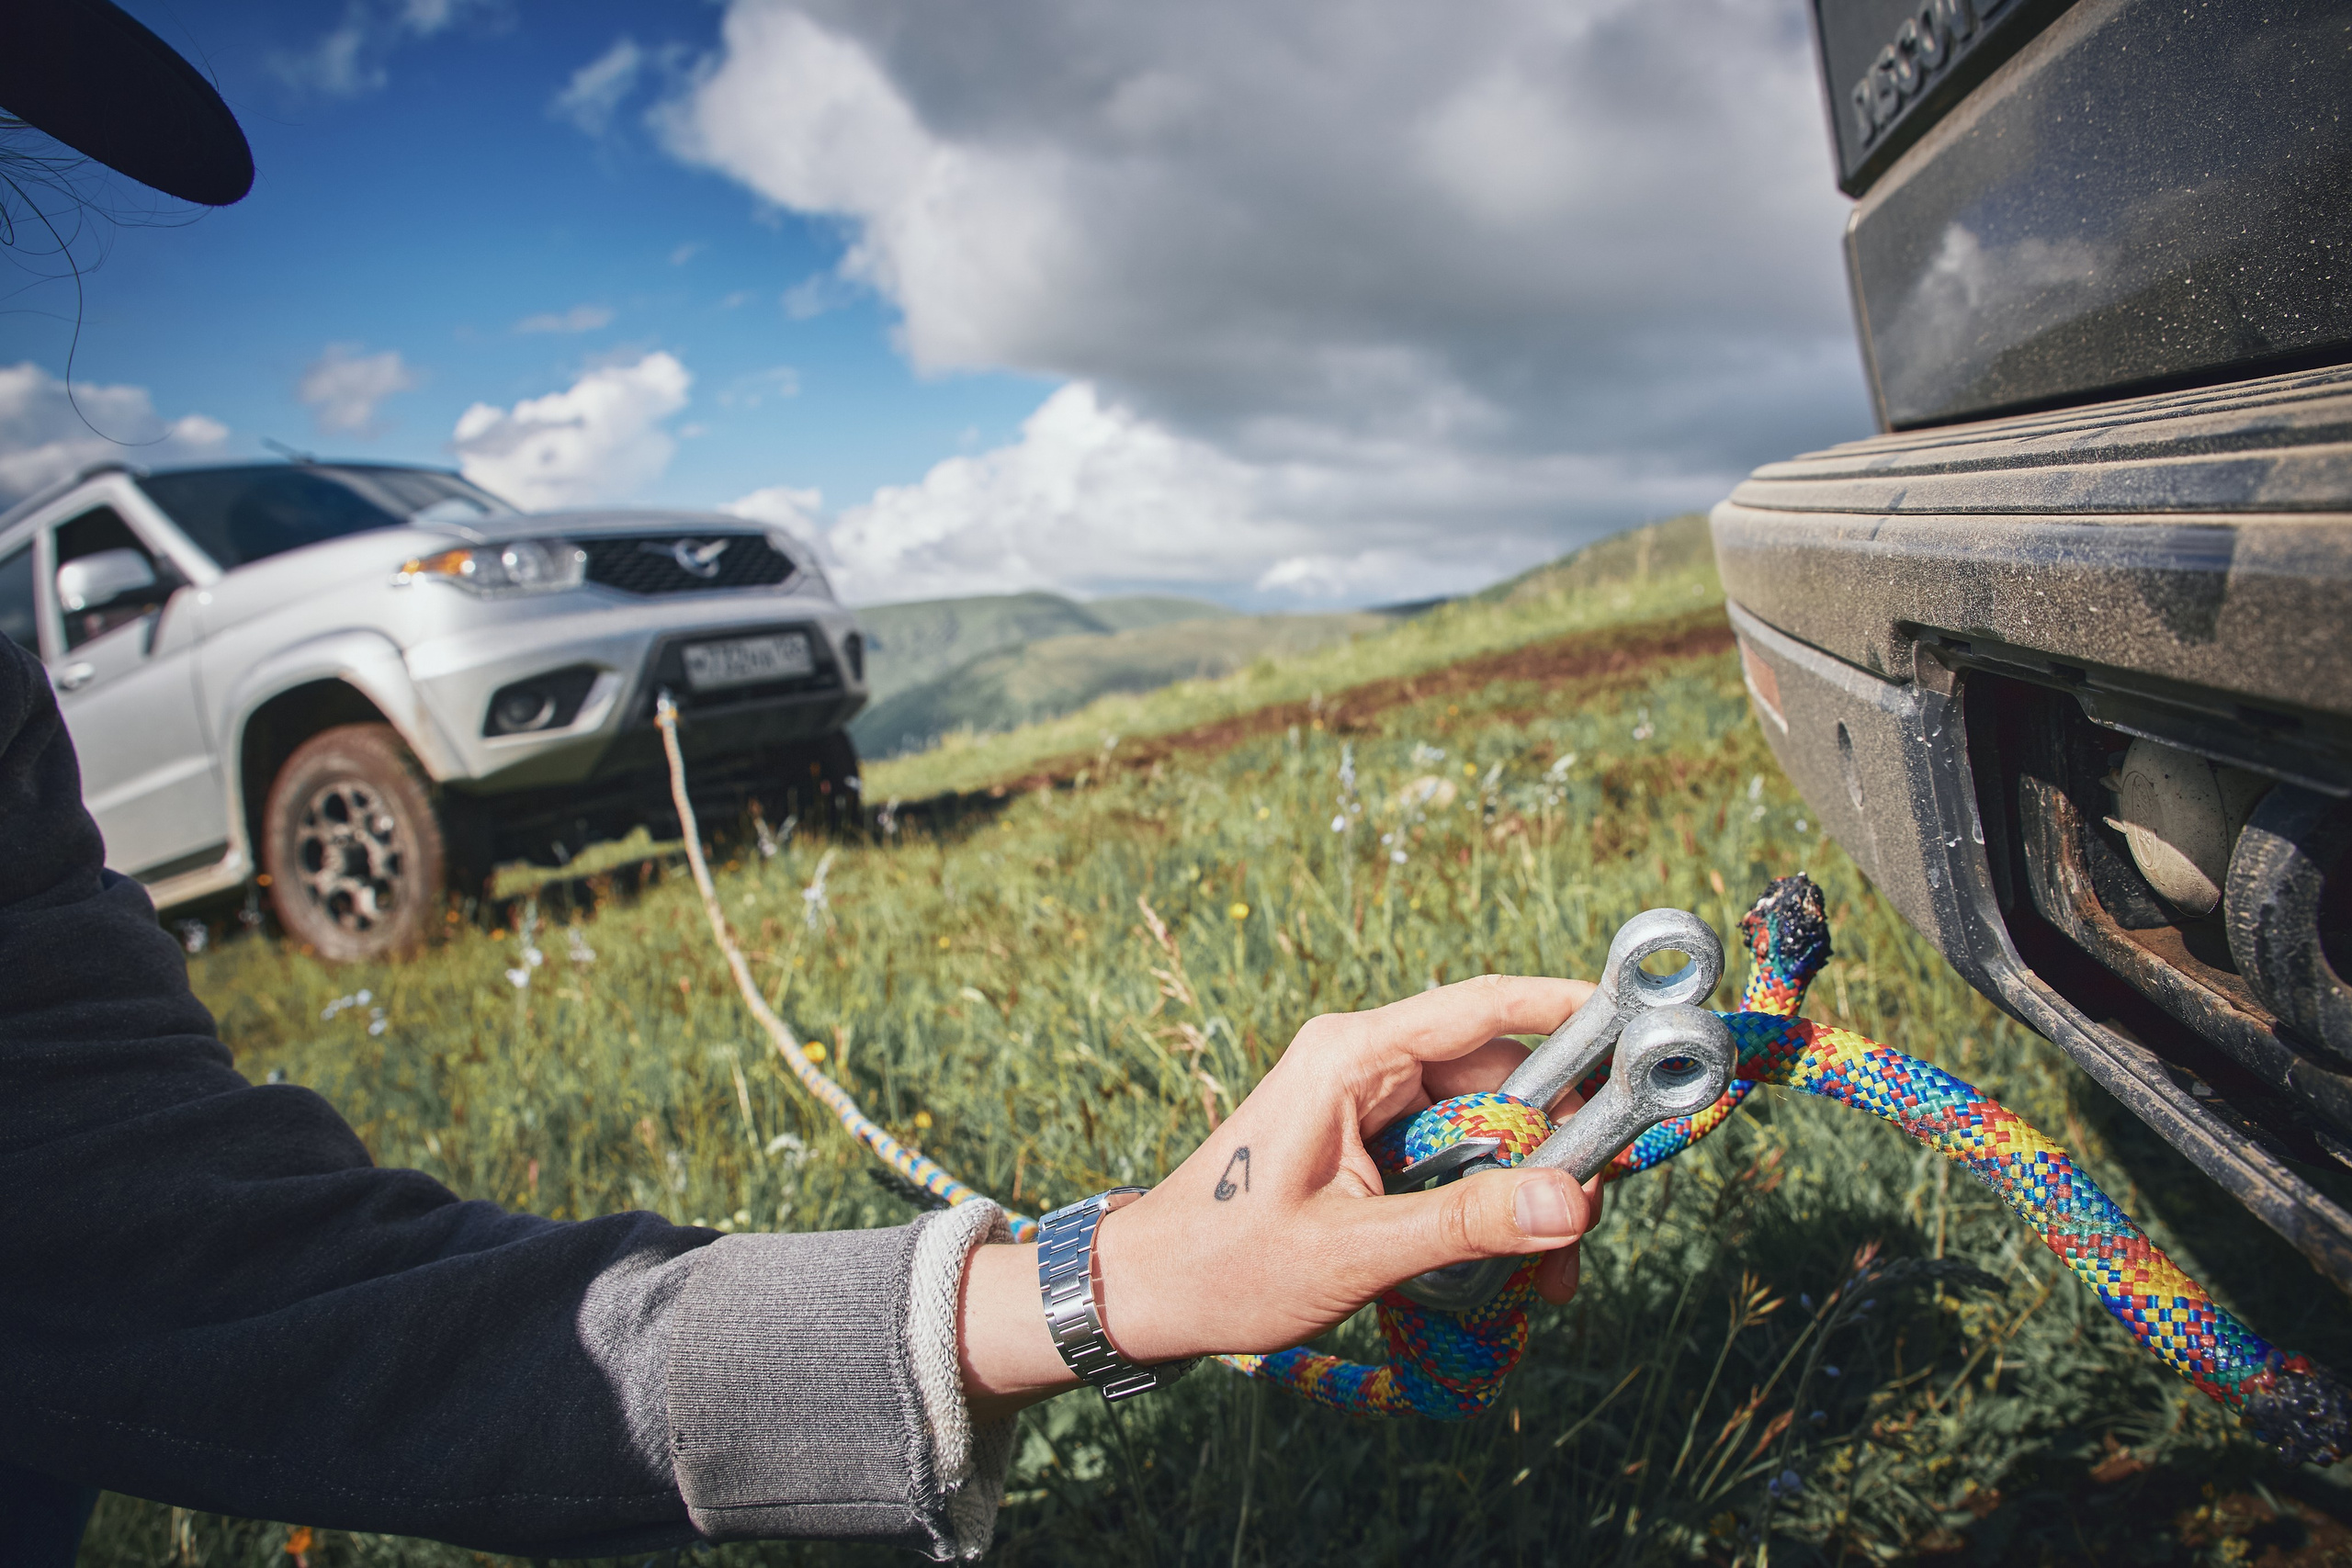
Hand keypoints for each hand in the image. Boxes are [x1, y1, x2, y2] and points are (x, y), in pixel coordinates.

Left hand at [959, 975, 1603, 1418]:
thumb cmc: (1227, 1266)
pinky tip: (1515, 1266)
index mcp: (1349, 1056)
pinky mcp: (1369, 1142)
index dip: (1565, 1008)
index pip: (1479, 1007)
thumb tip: (1574, 1203)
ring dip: (1527, 1187)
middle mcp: (1362, 1063)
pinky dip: (1490, 1202)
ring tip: (1553, 1269)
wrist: (1146, 1294)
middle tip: (1593, 1215)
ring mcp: (1365, 1101)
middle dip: (1556, 1143)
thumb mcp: (1355, 1250)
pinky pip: (1455, 1155)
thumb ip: (1468, 1224)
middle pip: (1497, 1075)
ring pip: (1485, 1123)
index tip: (1640, 1021)